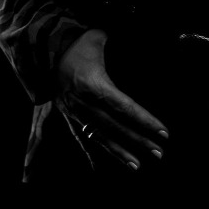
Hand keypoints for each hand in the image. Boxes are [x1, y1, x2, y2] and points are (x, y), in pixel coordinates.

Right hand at [55, 28, 169, 171]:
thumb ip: (118, 45)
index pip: (125, 106)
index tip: (163, 131)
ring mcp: (73, 111)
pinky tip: (91, 169)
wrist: (44, 46)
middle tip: (159, 153)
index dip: (145, 120)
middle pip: (115, 126)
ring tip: (137, 166)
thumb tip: (146, 43)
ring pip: (98, 135)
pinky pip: (78, 138)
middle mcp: (83, 101)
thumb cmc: (78, 41)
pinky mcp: (65, 115)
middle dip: (138, 140)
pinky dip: (87, 154)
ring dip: (118, 152)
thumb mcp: (99, 39)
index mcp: (93, 83)